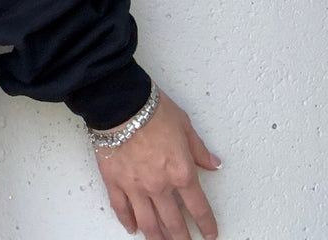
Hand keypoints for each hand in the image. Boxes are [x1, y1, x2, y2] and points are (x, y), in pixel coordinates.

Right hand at [93, 87, 221, 238]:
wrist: (119, 101)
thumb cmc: (151, 108)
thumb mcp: (184, 124)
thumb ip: (198, 149)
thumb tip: (213, 163)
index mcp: (181, 172)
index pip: (199, 208)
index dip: (207, 224)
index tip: (210, 233)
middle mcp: (159, 186)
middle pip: (174, 223)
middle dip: (182, 238)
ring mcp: (135, 187)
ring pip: (149, 223)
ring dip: (157, 238)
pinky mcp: (114, 182)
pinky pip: (121, 209)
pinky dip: (127, 221)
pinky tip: (132, 228)